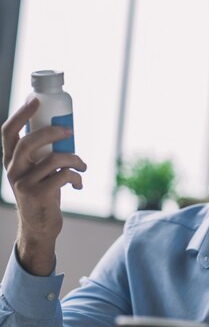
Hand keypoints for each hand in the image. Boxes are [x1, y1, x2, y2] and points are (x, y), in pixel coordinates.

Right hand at [1, 98, 86, 275]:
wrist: (39, 227)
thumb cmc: (42, 193)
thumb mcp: (34, 171)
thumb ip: (40, 154)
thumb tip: (62, 127)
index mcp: (10, 160)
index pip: (8, 131)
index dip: (21, 113)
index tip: (35, 100)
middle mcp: (12, 170)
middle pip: (29, 141)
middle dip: (53, 132)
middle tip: (70, 131)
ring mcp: (23, 183)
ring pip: (53, 159)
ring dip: (74, 158)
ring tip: (83, 165)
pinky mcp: (38, 195)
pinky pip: (63, 176)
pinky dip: (76, 176)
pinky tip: (79, 182)